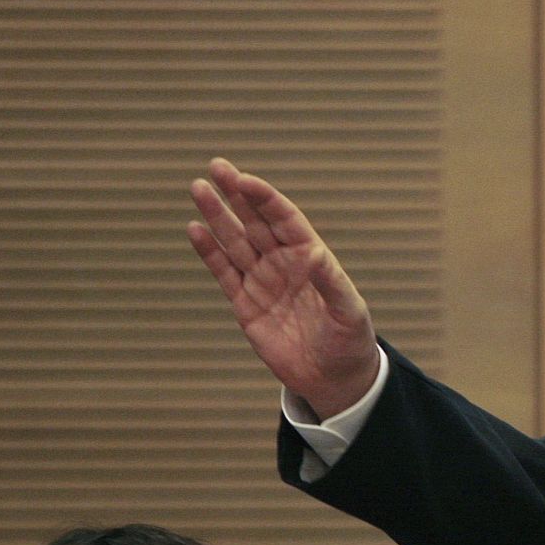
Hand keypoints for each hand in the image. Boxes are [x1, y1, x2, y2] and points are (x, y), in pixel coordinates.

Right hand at [187, 158, 380, 419]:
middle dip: (237, 194)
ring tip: (199, 188)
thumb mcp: (349, 312)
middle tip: (217, 167)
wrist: (333, 377)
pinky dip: (209, 252)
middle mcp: (283, 263)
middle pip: (256, 222)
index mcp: (310, 258)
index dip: (265, 199)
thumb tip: (315, 255)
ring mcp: (262, 281)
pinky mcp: (245, 304)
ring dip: (217, 216)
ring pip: (235, 241)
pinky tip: (195, 229)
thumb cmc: (349, 340)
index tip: (244, 180)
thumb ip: (332, 283)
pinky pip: (224, 272)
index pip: (285, 219)